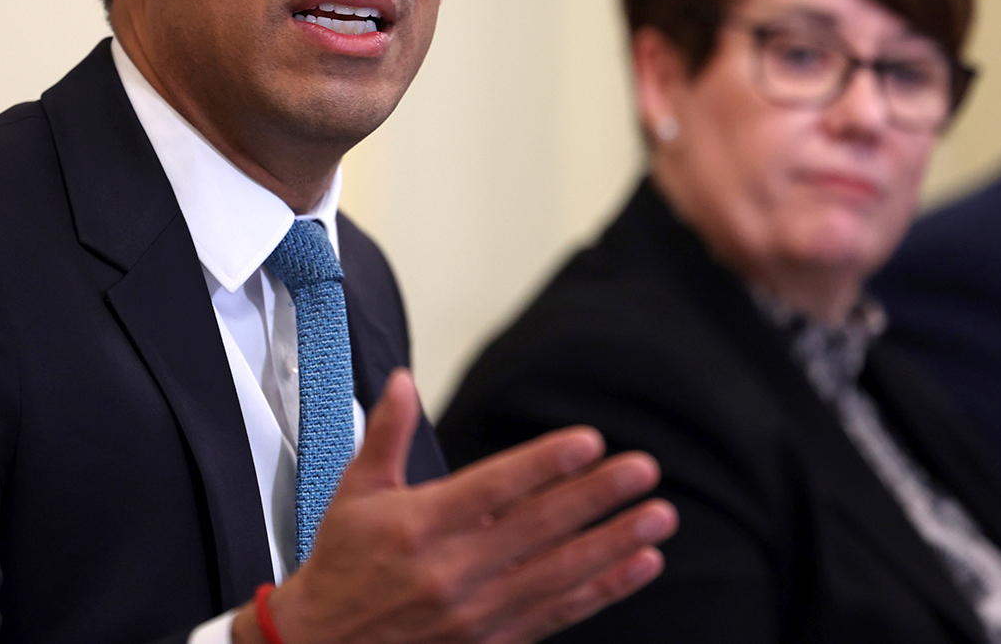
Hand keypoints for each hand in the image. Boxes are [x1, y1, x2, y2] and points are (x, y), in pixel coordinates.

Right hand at [233, 368, 675, 643]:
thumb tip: (403, 382)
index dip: (543, 464)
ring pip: (558, 573)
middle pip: (538, 528)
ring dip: (613, 544)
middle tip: (641, 470)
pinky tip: (639, 565)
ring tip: (658, 517)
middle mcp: (452, 570)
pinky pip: (558, 613)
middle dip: (595, 498)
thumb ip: (386, 434)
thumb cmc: (342, 565)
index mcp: (420, 525)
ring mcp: (476, 612)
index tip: (587, 442)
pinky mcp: (492, 641)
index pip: (493, 488)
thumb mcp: (355, 492)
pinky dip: (603, 590)